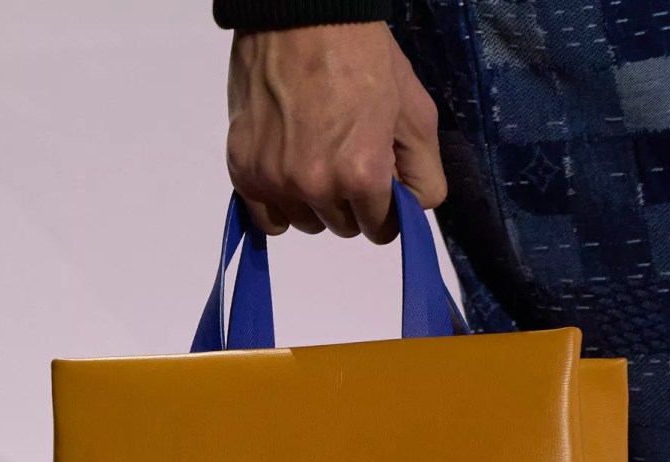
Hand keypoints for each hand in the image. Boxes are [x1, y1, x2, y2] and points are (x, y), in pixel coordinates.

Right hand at [225, 21, 446, 244]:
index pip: (380, 231)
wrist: (300, 14)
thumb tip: (411, 214)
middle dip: (350, 202)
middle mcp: (316, 187)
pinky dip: (279, 207)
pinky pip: (267, 221)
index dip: (384, 208)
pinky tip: (288, 176)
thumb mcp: (416, 111)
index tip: (379, 182)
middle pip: (342, 228)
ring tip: (314, 155)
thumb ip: (424, 174)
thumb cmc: (363, 57)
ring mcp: (276, 181)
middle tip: (345, 155)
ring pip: (306, 223)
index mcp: (362, 175)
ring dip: (314, 203)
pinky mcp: (244, 172)